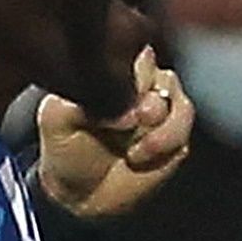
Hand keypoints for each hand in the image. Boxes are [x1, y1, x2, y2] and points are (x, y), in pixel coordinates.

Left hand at [36, 47, 194, 220]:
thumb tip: (126, 109)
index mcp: (110, 66)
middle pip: (159, 73)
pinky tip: (139, 156)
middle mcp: (140, 82)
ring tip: (132, 146)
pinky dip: (164, 142)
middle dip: (144, 97)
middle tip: (128, 120)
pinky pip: (184, 128)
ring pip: (177, 100)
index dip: (129, 70)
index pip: (132, 46)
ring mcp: (162, 108)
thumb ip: (84, 97)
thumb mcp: (57, 116)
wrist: (81, 194)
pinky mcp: (177, 135)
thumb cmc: (66, 148)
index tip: (114, 90)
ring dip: (157, 125)